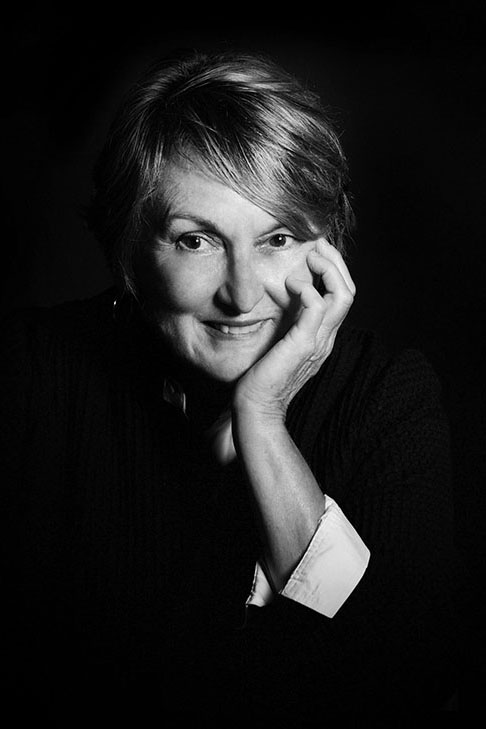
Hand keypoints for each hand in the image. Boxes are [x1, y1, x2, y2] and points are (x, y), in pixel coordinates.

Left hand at [234, 238, 354, 419]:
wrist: (257, 406)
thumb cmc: (263, 375)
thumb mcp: (280, 340)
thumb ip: (289, 320)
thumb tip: (284, 293)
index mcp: (323, 335)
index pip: (343, 295)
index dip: (334, 269)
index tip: (317, 250)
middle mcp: (327, 337)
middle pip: (349, 291)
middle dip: (336, 262)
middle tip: (317, 244)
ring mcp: (319, 341)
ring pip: (342, 296)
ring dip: (328, 269)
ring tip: (311, 256)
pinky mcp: (304, 344)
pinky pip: (318, 308)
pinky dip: (309, 289)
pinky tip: (291, 284)